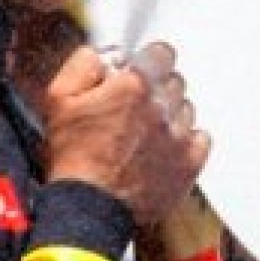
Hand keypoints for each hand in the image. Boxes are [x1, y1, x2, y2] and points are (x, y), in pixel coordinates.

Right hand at [40, 43, 209, 227]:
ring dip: (170, 113)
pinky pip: (200, 139)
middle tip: (135, 103)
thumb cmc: (72, 155)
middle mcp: (162, 108)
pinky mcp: (187, 165)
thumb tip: (103, 55)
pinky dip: (186, 140)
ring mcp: (178, 138)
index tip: (140, 69)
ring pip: (187, 109)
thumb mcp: (58, 97)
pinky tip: (164, 146)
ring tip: (146, 129)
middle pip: (175, 81)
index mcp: (134, 86)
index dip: (150, 59)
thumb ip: (83, 63)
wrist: (88, 207)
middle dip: (157, 86)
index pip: (162, 53)